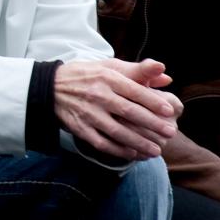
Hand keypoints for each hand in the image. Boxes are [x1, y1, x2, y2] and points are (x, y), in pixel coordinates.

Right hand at [52, 58, 181, 158]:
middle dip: (152, 124)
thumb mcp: (109, 66)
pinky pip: (102, 142)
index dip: (153, 102)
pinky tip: (132, 153)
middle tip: (170, 133)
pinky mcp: (80, 128)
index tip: (169, 111)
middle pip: (129, 112)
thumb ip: (138, 71)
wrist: (50, 87)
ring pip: (117, 131)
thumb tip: (166, 76)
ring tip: (156, 151)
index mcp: (107, 77)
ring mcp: (88, 113)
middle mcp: (98, 95)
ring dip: (139, 142)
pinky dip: (118, 150)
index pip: (134, 91)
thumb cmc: (86, 75)